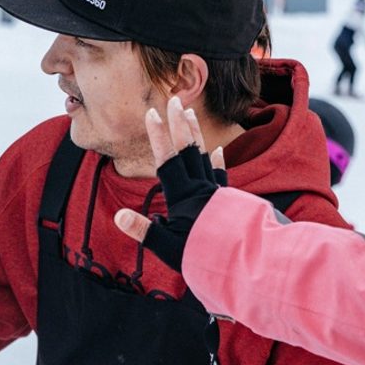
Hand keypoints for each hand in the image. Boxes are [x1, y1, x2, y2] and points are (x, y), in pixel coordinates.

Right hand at [111, 94, 226, 270]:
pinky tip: (218, 151)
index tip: (151, 113)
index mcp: (183, 197)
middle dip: (177, 123)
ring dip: (194, 134)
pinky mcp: (227, 201)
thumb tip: (119, 217)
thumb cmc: (204, 258)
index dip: (158, 136)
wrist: (245, 264)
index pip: (168, 161)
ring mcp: (215, 192)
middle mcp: (200, 188)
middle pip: (187, 150)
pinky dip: (218, 162)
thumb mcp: (169, 249)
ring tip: (188, 113)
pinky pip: (220, 176)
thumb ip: (145, 231)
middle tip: (172, 99)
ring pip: (203, 156)